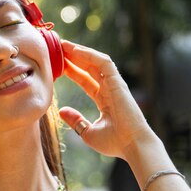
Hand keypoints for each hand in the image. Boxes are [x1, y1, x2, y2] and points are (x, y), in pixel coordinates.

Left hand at [58, 40, 158, 158]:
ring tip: (63, 44)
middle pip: (90, 68)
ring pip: (96, 61)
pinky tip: (74, 51)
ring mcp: (115, 85)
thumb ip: (76, 120)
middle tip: (58, 48)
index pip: (86, 81)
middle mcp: (110, 90)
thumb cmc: (115, 143)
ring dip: (80, 52)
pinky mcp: (118, 82)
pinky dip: (89, 54)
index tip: (59, 65)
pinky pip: (103, 62)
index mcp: (105, 101)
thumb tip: (61, 111)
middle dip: (74, 58)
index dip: (73, 71)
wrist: (132, 146)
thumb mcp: (88, 132)